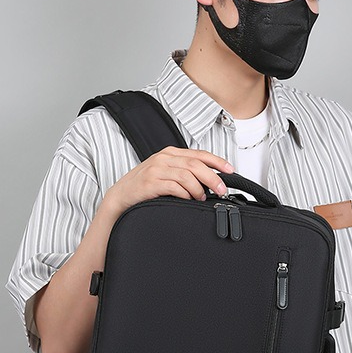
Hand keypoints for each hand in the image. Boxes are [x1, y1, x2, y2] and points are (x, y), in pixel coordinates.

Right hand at [102, 147, 233, 217]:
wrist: (121, 197)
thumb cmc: (146, 187)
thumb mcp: (167, 173)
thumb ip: (186, 172)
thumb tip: (212, 181)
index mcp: (171, 153)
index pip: (200, 154)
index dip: (218, 162)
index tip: (231, 170)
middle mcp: (164, 158)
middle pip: (196, 164)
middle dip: (213, 178)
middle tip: (222, 190)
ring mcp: (156, 169)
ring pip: (187, 175)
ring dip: (199, 189)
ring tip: (201, 198)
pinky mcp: (151, 183)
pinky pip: (175, 187)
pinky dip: (186, 194)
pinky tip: (188, 199)